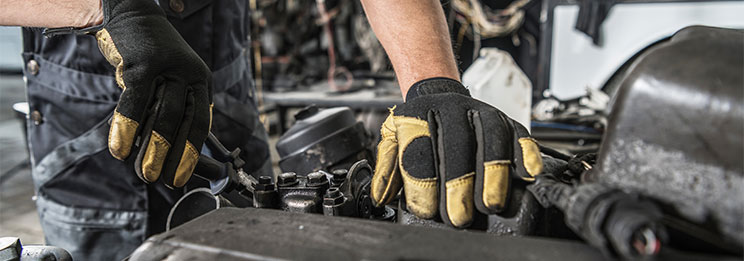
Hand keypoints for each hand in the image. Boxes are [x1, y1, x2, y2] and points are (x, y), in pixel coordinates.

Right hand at [93, 0, 211, 187]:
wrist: (130, 15)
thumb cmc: (150, 57)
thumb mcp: (170, 81)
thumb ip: (172, 111)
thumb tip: (170, 154)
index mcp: (201, 82)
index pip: (202, 123)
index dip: (193, 153)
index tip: (183, 176)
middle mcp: (190, 75)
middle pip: (185, 123)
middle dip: (175, 157)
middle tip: (165, 182)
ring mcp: (167, 69)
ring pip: (162, 116)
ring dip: (153, 149)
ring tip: (144, 173)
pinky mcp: (142, 64)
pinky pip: (135, 103)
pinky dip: (127, 129)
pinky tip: (120, 149)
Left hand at [371, 78, 542, 226]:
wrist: (437, 94)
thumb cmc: (417, 125)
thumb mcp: (393, 139)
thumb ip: (388, 168)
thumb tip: (381, 196)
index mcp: (419, 114)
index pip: (420, 147)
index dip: (423, 182)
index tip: (426, 209)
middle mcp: (452, 109)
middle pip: (456, 144)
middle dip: (458, 183)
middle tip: (458, 215)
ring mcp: (482, 112)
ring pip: (491, 139)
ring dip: (493, 173)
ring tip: (490, 203)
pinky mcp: (507, 120)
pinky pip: (520, 134)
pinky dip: (526, 154)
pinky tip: (528, 174)